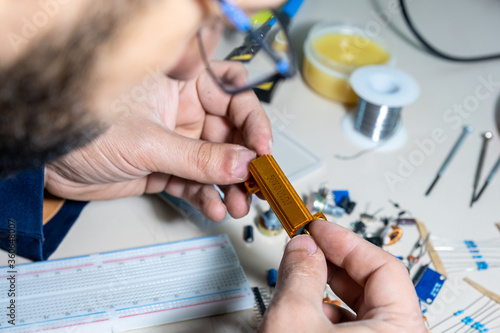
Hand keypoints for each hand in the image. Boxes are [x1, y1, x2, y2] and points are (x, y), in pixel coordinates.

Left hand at [45, 62, 271, 220]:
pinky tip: (214, 207)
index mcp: (180, 87)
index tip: (263, 145)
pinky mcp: (167, 170)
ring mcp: (176, 143)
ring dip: (230, 185)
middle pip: (229, 134)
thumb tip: (241, 164)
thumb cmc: (83, 132)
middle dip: (245, 161)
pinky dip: (207, 197)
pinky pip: (196, 183)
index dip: (252, 118)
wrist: (50, 165)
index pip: (231, 95)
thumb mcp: (149, 143)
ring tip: (237, 203)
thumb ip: (198, 158)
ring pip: (216, 163)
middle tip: (257, 183)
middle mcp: (182, 113)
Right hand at [259, 220, 425, 331]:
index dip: (345, 241)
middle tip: (308, 246)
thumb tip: (302, 248)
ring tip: (298, 278)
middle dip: (333, 262)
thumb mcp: (294, 320)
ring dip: (326, 288)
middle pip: (372, 285)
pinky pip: (351, 328)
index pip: (383, 266)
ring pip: (359, 308)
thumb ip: (299, 274)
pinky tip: (303, 310)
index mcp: (400, 329)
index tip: (318, 228)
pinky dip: (325, 314)